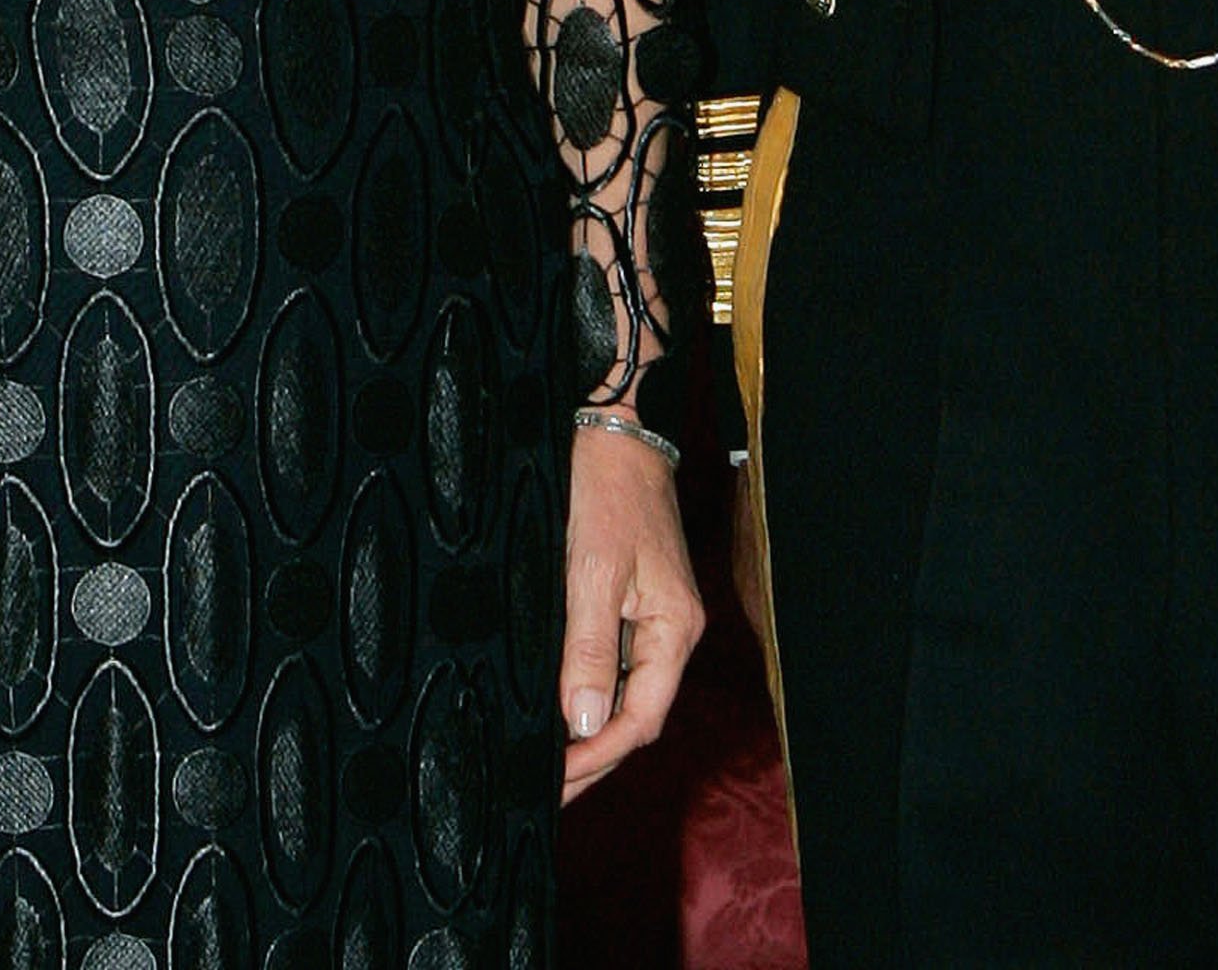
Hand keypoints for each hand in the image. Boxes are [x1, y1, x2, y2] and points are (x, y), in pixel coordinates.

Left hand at [559, 424, 703, 799]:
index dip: (598, 757)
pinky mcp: (633, 599)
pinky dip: (589, 693)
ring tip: (547, 764)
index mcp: (674, 628)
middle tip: (544, 790)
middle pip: (638, 714)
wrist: (612, 427)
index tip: (553, 783)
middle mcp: (672, 629)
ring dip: (589, 730)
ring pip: (626, 692)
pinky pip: (616, 663)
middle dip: (593, 756)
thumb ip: (589, 650)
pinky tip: (560, 709)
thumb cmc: (605, 491)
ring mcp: (654, 615)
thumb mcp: (591, 571)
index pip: (643, 719)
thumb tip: (587, 725)